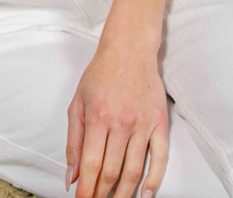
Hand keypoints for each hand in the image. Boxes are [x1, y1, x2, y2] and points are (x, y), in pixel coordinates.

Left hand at [65, 44, 168, 197]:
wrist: (129, 49)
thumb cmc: (101, 73)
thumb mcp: (78, 102)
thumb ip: (74, 140)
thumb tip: (72, 174)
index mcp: (98, 116)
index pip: (92, 164)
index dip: (86, 189)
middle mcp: (121, 122)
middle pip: (112, 171)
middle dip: (102, 193)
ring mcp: (143, 123)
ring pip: (134, 170)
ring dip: (124, 192)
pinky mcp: (160, 122)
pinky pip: (160, 157)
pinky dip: (154, 179)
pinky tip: (145, 193)